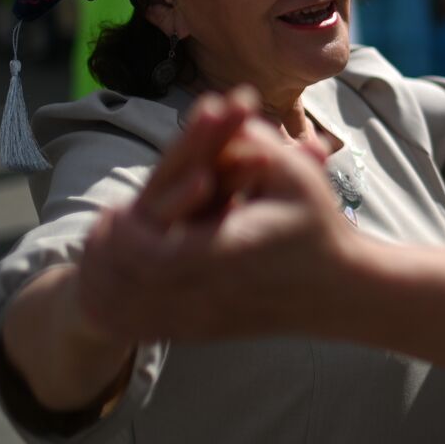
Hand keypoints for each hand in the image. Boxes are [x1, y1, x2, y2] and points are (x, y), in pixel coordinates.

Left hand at [77, 94, 349, 343]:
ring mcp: (204, 319)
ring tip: (109, 245)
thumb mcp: (295, 174)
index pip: (151, 253)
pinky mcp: (203, 332)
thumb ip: (252, 141)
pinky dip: (126, 308)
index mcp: (227, 251)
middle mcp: (209, 292)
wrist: (337, 291)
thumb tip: (213, 110)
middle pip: (129, 284)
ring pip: (133, 312)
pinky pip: (148, 328)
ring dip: (111, 280)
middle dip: (107, 253)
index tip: (123, 205)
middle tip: (106, 220)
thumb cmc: (318, 227)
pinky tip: (124, 279)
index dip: (126, 231)